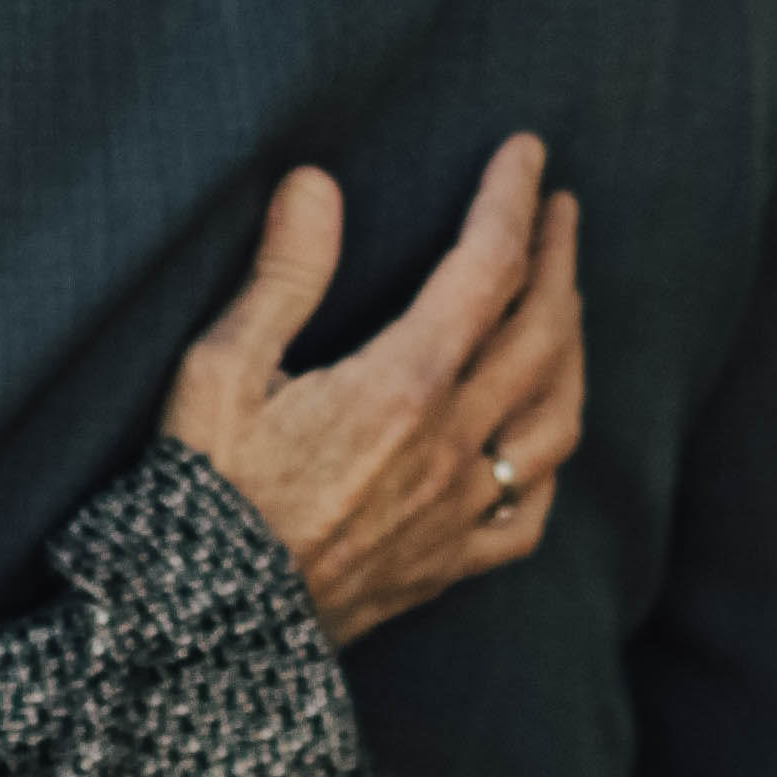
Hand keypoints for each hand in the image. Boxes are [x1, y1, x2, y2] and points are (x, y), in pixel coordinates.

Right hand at [162, 131, 582, 645]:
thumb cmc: (203, 491)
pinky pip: (531, 510)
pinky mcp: (450, 565)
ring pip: (559, 418)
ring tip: (564, 304)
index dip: (511, 200)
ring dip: (573, 347)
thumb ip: (282, 275)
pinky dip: (548, 458)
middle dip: (558, 259)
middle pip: (543, 334)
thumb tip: (317, 184)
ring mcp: (460, 511)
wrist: (205, 625)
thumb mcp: (220, 370)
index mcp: (401, 386)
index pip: (486, 269)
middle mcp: (451, 445)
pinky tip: (539, 435)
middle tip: (558, 209)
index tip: (526, 151)